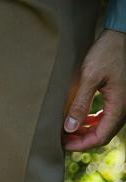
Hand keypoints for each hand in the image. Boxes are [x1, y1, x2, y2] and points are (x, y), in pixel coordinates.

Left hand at [62, 29, 125, 151]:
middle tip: (61, 140)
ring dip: (86, 132)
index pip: (101, 136)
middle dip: (82, 141)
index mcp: (120, 105)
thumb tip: (70, 127)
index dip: (81, 145)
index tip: (63, 145)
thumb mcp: (90, 77)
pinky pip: (106, 116)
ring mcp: (123, 102)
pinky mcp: (119, 96)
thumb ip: (80, 103)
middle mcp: (125, 106)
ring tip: (66, 132)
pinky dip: (92, 122)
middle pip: (103, 134)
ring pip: (105, 127)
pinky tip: (79, 119)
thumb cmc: (106, 53)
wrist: (120, 36)